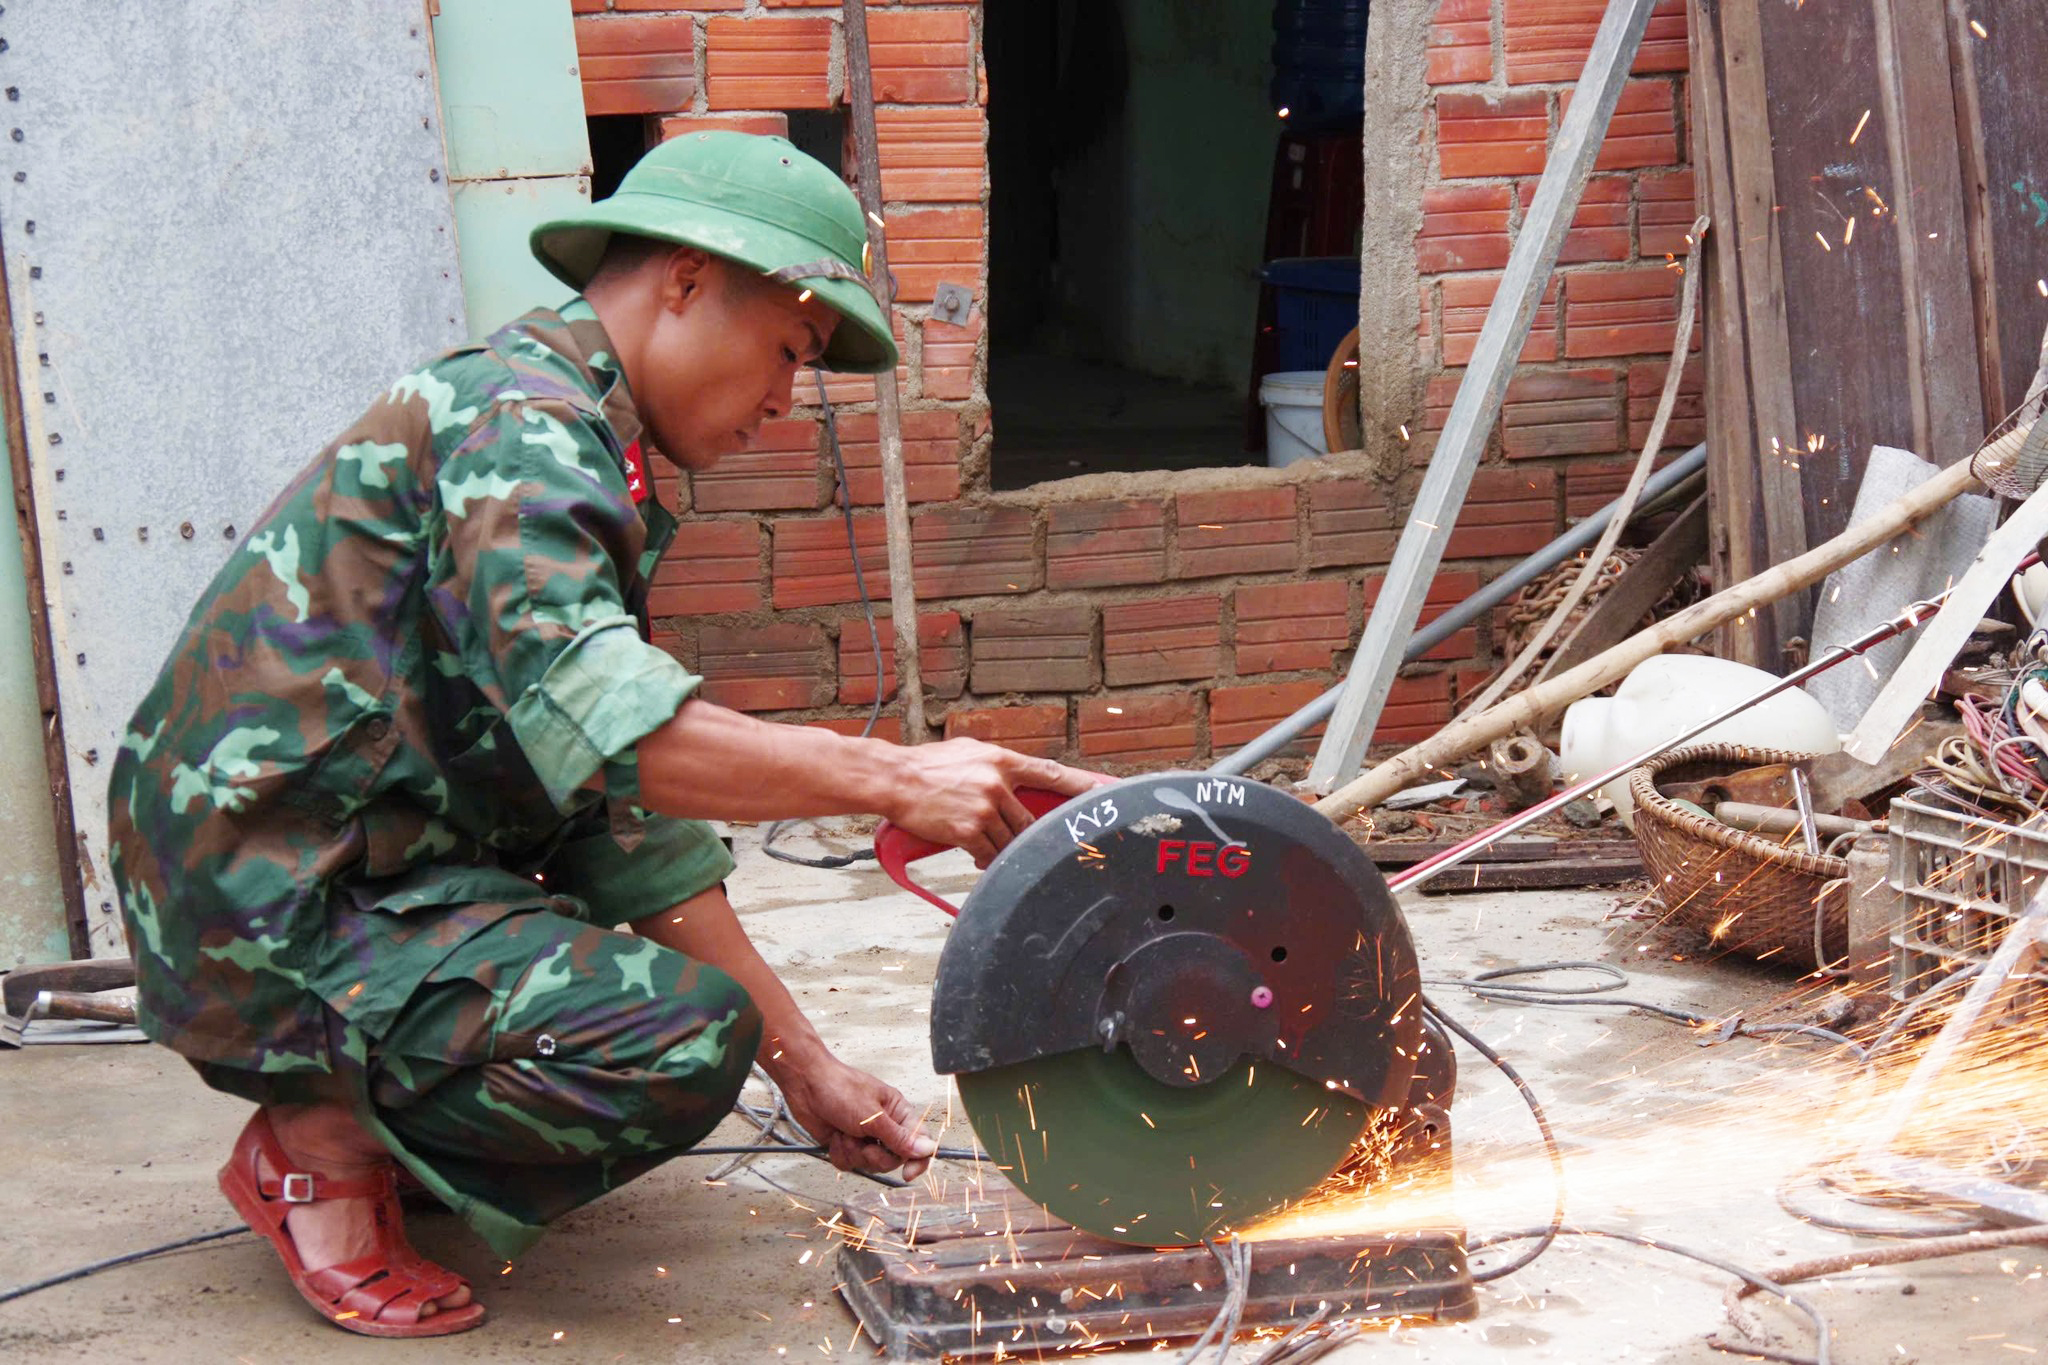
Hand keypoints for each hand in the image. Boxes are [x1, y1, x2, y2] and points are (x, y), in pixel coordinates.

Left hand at [772, 1048, 937, 1178]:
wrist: (805, 1084)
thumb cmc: (840, 1089)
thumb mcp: (872, 1116)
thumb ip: (900, 1137)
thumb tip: (928, 1149)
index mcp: (898, 1112)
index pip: (920, 1141)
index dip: (918, 1160)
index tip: (908, 1174)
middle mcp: (884, 1126)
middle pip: (893, 1159)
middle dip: (875, 1156)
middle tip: (864, 1144)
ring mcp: (864, 1137)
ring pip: (870, 1164)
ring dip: (854, 1153)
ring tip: (844, 1134)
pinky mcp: (846, 1145)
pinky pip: (850, 1164)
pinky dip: (840, 1153)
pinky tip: (834, 1137)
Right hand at [885, 739, 1111, 866]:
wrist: (895, 780)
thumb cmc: (928, 765)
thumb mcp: (969, 752)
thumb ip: (997, 765)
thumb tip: (1019, 778)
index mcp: (1001, 761)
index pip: (1051, 773)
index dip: (1081, 784)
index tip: (1105, 791)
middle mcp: (997, 784)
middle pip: (1029, 820)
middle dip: (1026, 832)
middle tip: (1021, 838)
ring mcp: (984, 809)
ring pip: (1011, 840)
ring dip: (1003, 847)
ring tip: (984, 841)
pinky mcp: (968, 831)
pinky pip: (989, 853)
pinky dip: (987, 858)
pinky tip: (977, 854)